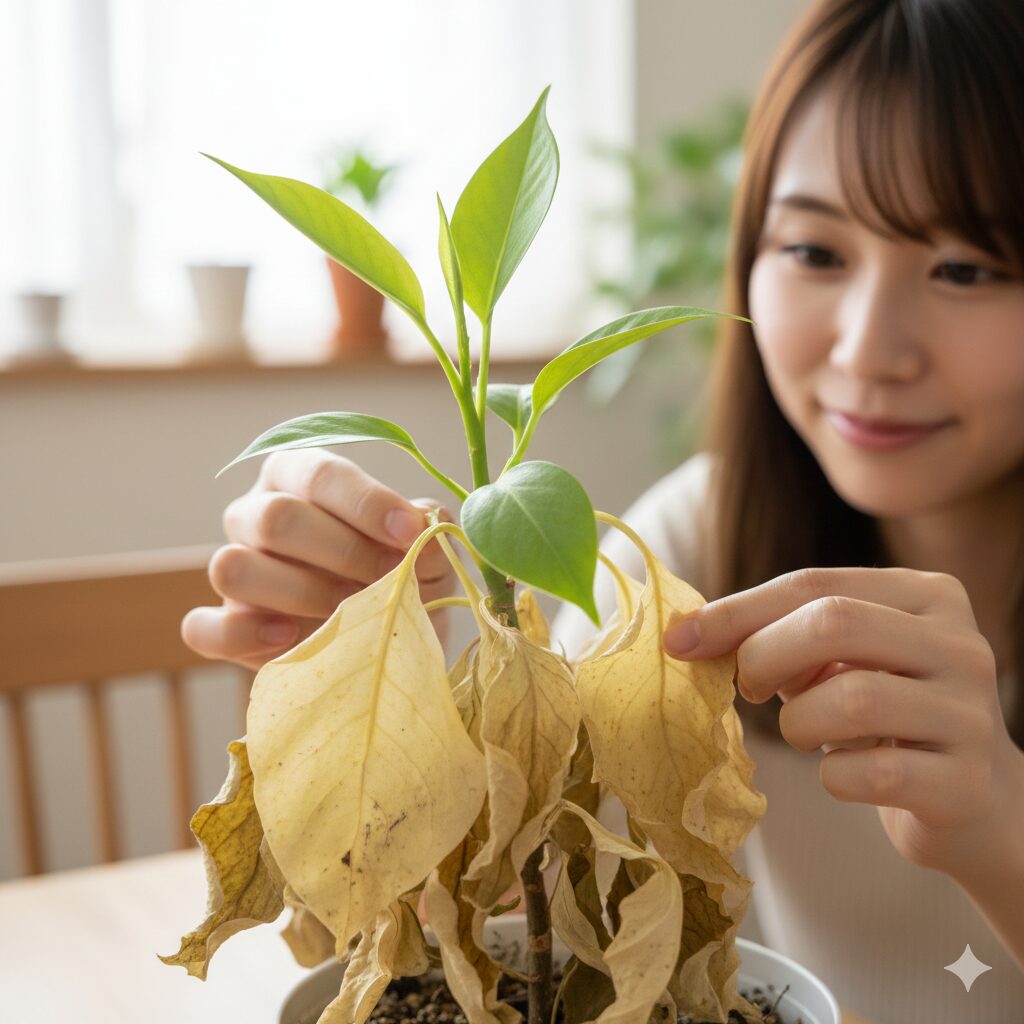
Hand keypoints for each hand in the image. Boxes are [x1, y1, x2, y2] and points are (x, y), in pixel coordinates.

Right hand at [182, 448, 455, 669]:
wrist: (388, 640)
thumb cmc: (404, 577)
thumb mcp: (428, 552)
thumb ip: (430, 533)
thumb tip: (429, 526)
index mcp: (303, 477)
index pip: (320, 473)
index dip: (366, 502)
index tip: (411, 532)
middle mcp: (258, 513)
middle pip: (275, 518)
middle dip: (342, 553)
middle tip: (389, 580)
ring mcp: (235, 567)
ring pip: (231, 566)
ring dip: (300, 593)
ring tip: (351, 613)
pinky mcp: (222, 625)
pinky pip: (202, 627)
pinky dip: (244, 634)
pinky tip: (291, 639)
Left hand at [661, 567, 1016, 878]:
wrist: (972, 802)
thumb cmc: (883, 716)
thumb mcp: (837, 660)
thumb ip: (776, 635)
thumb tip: (684, 634)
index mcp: (926, 595)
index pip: (813, 585)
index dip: (736, 611)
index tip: (678, 641)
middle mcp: (960, 643)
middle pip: (834, 622)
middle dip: (763, 656)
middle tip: (746, 689)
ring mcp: (971, 713)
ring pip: (851, 697)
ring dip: (798, 723)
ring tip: (804, 733)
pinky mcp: (968, 782)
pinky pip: (870, 772)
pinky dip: (833, 778)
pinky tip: (842, 774)